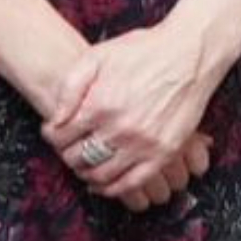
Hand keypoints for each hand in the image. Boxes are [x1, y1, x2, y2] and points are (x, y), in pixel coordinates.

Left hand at [41, 7, 240, 209]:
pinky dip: (114, 189)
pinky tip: (105, 185)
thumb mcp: (96, 57)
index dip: (52, 136)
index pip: (60, 137)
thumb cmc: (142, 51)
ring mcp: (142, 144)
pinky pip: (133, 183)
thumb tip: (56, 120)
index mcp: (98, 105)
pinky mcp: (163, 154)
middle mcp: (118, 129)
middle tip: (69, 149)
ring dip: (87, 174)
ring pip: (102, 175)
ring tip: (85, 165)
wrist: (188, 55)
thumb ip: (69, 87)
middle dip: (67, 156)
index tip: (54, 133)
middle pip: (78, 159)